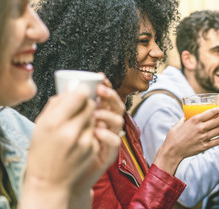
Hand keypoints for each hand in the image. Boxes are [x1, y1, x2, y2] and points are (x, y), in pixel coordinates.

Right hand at [21, 85, 97, 206]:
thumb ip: (56, 105)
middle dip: (87, 103)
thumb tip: (71, 87)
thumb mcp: (41, 125)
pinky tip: (80, 140)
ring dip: (89, 118)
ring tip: (77, 126)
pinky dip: (92, 132)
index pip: (79, 96)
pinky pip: (97, 132)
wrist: (48, 181)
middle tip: (81, 105)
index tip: (82, 89)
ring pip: (95, 118)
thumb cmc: (41, 151)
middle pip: (90, 106)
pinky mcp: (94, 150)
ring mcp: (85, 142)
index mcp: (55, 122)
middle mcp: (71, 131)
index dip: (83, 90)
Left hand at [69, 78, 123, 207]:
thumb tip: (67, 89)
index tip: (100, 77)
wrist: (64, 176)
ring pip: (119, 121)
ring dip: (108, 114)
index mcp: (97, 115)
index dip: (106, 86)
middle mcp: (106, 125)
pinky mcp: (109, 152)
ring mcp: (109, 138)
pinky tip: (97, 132)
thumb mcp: (65, 124)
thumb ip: (68, 108)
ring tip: (94, 114)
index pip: (105, 98)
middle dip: (110, 96)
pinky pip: (115, 141)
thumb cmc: (64, 149)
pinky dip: (107, 135)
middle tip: (100, 90)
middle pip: (116, 106)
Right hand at [154, 106, 218, 174]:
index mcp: (195, 120)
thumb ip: (184, 118)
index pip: (212, 112)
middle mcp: (201, 128)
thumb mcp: (179, 123)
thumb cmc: (173, 137)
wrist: (172, 151)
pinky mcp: (205, 146)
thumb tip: (187, 115)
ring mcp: (204, 137)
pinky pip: (218, 141)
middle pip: (218, 120)